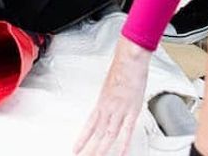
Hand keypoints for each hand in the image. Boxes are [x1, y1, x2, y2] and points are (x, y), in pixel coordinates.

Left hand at [74, 36, 152, 155]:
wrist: (129, 60)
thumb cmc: (122, 69)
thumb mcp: (110, 85)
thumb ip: (109, 98)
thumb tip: (108, 104)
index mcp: (102, 102)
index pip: (89, 125)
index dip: (82, 138)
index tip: (76, 148)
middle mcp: (108, 108)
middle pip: (96, 133)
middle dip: (89, 148)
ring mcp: (119, 110)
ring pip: (108, 134)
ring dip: (101, 148)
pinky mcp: (132, 110)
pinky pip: (127, 130)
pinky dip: (123, 144)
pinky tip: (120, 153)